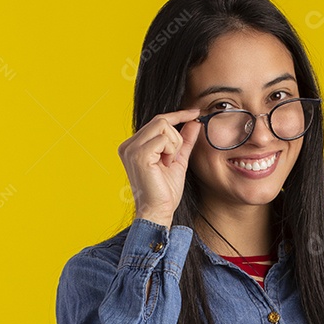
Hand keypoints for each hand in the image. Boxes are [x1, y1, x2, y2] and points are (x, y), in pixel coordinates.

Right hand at [117, 108, 201, 227]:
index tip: (195, 112)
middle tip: (174, 158)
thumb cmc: (165, 191)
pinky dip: (171, 151)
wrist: (158, 211)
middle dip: (176, 137)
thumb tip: (194, 122)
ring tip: (168, 163)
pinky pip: (163, 138)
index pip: (157, 121)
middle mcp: (128, 145)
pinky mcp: (138, 154)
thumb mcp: (178, 160)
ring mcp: (131, 149)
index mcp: (134, 146)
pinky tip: (165, 165)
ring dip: (174, 145)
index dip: (178, 114)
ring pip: (163, 126)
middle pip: (161, 120)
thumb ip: (184, 141)